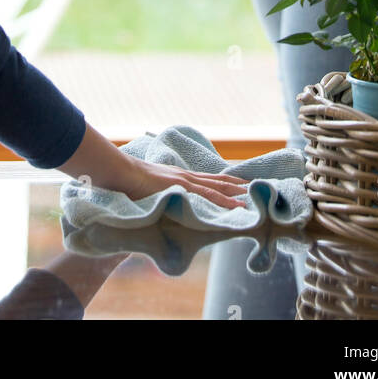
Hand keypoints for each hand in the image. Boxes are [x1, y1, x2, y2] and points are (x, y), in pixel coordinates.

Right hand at [118, 157, 248, 210]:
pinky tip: (237, 206)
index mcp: (179, 176)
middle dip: (237, 185)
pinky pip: (209, 196)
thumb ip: (158, 193)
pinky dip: (225, 201)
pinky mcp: (183, 188)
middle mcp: (186, 176)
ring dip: (236, 193)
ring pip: (218, 188)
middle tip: (255, 188)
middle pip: (218, 181)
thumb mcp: (149, 187)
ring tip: (252, 198)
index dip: (224, 182)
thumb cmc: (130, 182)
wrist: (122, 172)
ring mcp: (186, 181)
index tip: (239, 185)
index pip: (207, 179)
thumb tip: (160, 201)